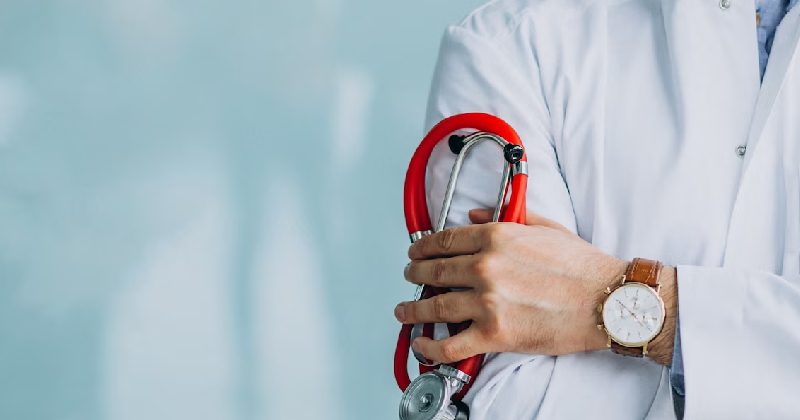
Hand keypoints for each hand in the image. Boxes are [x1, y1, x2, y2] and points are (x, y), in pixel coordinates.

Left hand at [394, 209, 628, 363]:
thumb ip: (507, 217)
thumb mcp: (545, 228)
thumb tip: (476, 215)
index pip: (445, 241)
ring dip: (413, 309)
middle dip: (415, 273)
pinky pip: (450, 344)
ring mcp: (487, 302)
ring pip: (434, 307)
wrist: (607, 301)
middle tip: (409, 276)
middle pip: (434, 270)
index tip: (416, 251)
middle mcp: (485, 267)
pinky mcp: (494, 335)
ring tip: (404, 310)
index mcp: (496, 238)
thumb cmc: (582, 267)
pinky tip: (421, 344)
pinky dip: (430, 347)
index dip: (423, 247)